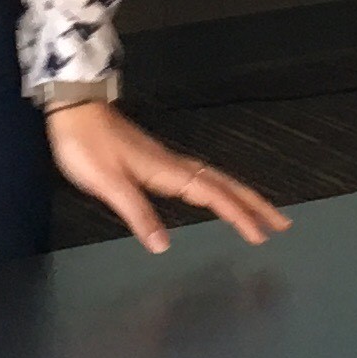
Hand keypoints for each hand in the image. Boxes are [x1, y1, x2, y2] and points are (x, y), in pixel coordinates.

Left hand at [47, 100, 288, 255]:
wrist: (74, 110)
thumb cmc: (87, 146)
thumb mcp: (108, 184)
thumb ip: (137, 214)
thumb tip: (163, 247)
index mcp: (168, 172)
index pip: (214, 196)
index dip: (239, 216)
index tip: (262, 235)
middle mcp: (175, 166)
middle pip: (225, 185)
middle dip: (255, 204)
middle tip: (282, 223)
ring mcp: (167, 162)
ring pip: (215, 181)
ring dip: (241, 197)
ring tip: (262, 214)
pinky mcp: (157, 161)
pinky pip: (201, 179)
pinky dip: (220, 191)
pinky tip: (217, 198)